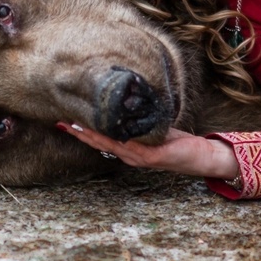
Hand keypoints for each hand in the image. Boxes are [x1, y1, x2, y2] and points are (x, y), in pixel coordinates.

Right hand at [57, 122, 239, 180]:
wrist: (199, 157)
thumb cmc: (178, 142)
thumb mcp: (154, 128)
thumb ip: (140, 121)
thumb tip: (128, 103)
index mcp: (129, 149)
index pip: (101, 138)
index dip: (83, 130)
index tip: (65, 120)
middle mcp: (130, 155)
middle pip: (100, 142)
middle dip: (80, 133)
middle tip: (62, 122)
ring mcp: (138, 157)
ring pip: (110, 144)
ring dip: (92, 136)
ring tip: (76, 126)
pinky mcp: (151, 156)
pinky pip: (129, 147)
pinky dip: (116, 140)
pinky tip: (106, 132)